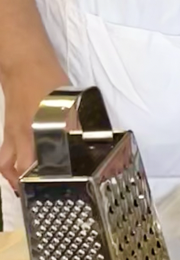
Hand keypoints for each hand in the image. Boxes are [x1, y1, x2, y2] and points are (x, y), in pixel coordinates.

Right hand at [0, 58, 68, 189]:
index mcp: (33, 133)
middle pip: (10, 168)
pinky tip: (19, 162)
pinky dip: (9, 159)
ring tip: (20, 185)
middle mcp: (17, 136)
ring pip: (3, 160)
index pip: (28, 165)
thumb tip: (90, 140)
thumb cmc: (47, 82)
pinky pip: (5, 149)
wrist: (24, 65)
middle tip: (31, 193)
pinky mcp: (8, 125)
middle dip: (18, 184)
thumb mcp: (69, 105)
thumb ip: (76, 126)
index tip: (46, 190)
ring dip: (10, 174)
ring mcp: (10, 131)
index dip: (35, 180)